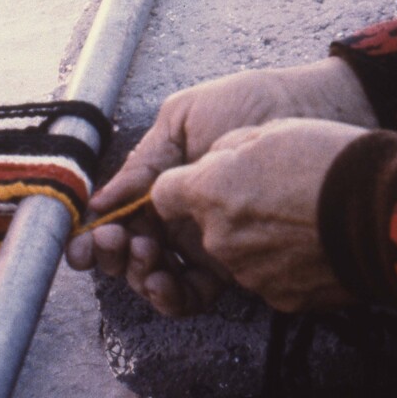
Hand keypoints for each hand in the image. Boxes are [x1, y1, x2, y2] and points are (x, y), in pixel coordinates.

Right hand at [65, 58, 375, 283]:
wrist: (312, 110)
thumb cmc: (250, 102)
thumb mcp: (184, 118)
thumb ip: (145, 162)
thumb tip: (100, 202)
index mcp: (162, 180)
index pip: (119, 218)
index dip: (94, 236)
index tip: (83, 242)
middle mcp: (179, 215)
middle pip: (131, 254)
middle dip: (113, 256)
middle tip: (117, 244)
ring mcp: (206, 241)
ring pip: (158, 278)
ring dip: (140, 278)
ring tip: (147, 258)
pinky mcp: (236, 262)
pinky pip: (195, 293)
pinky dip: (175, 295)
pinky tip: (168, 282)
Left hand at [148, 118, 365, 314]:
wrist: (388, 209)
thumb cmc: (330, 159)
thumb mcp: (268, 132)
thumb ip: (225, 152)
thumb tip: (211, 165)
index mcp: (209, 192)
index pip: (162, 195)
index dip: (180, 185)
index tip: (199, 180)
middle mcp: (219, 240)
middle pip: (203, 228)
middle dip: (224, 213)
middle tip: (269, 194)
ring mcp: (250, 275)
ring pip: (237, 254)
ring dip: (256, 239)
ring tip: (300, 216)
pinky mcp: (282, 300)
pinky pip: (270, 277)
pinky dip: (285, 263)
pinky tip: (315, 240)